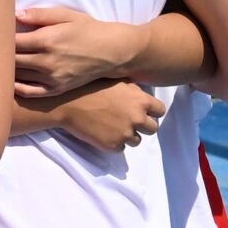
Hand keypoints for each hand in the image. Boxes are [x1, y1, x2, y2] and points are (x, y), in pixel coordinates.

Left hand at [13, 5, 139, 100]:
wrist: (111, 51)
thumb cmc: (86, 29)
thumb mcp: (65, 15)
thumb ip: (39, 15)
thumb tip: (14, 14)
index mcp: (46, 40)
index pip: (11, 42)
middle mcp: (47, 62)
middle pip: (11, 60)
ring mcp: (52, 78)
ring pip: (17, 76)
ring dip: (5, 70)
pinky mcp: (57, 89)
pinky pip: (30, 92)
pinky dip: (16, 88)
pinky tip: (9, 81)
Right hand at [45, 80, 167, 153]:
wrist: (66, 103)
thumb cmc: (89, 87)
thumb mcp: (116, 80)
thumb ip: (134, 89)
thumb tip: (143, 93)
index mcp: (140, 101)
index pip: (160, 110)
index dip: (152, 111)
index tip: (143, 111)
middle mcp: (137, 118)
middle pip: (153, 129)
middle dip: (142, 126)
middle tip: (127, 121)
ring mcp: (126, 133)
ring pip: (137, 140)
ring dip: (128, 135)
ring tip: (112, 126)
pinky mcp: (113, 145)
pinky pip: (120, 148)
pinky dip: (113, 142)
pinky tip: (102, 132)